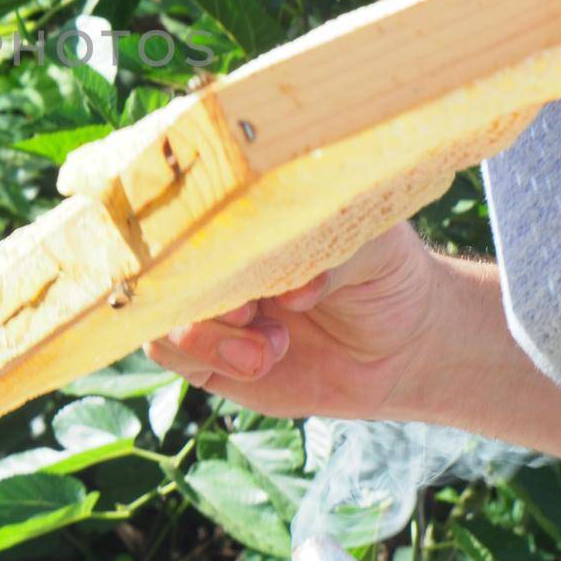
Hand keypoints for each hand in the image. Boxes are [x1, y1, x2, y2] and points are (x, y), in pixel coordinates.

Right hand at [144, 221, 439, 421]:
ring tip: (266, 348)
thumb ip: (332, 259)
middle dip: (196, 288)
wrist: (404, 346)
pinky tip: (263, 360)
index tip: (223, 249)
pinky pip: (168, 350)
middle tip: (250, 308)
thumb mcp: (373, 247)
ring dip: (203, 332)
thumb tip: (292, 291)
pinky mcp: (206, 354)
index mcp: (245, 212)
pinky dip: (207, 355)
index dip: (186, 225)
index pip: (182, 200)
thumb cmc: (384, 273)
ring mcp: (206, 302)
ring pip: (156, 308)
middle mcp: (215, 254)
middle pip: (159, 259)